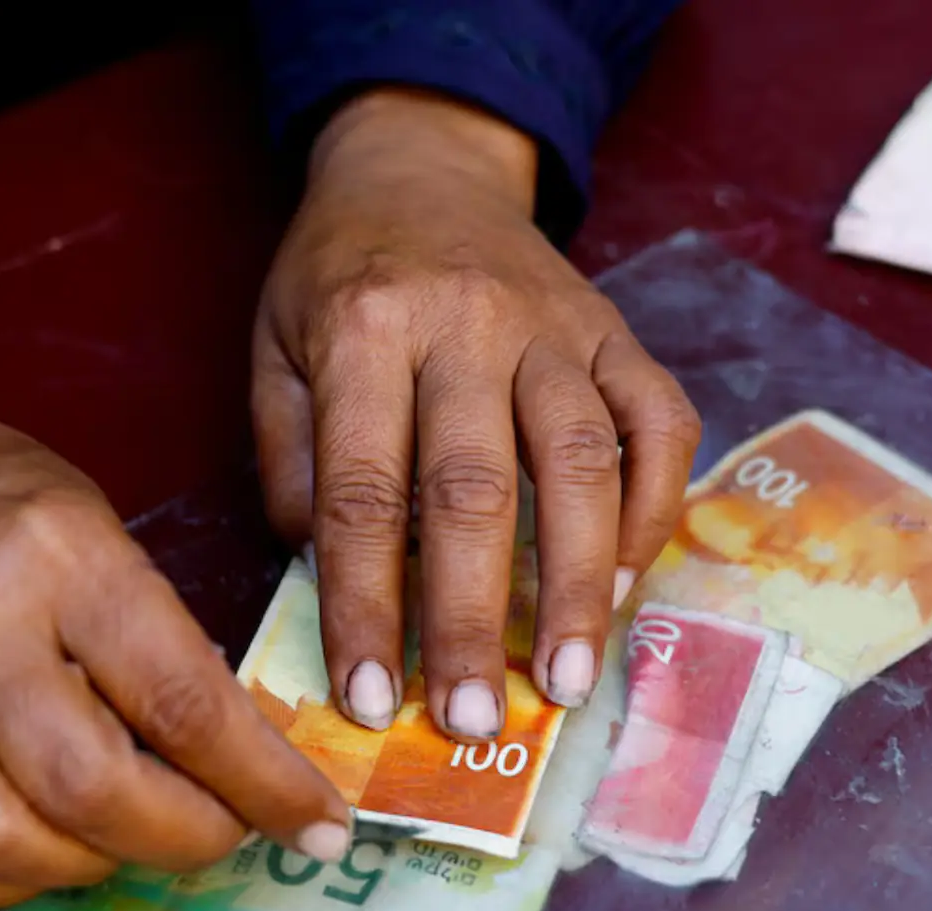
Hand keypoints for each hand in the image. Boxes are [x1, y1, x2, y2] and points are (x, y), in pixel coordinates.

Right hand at [0, 346, 351, 910]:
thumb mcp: (106, 530)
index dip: (262, 781)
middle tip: (230, 830)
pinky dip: (12, 882)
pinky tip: (50, 843)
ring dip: (97, 864)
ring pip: (2, 840)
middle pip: (87, 786)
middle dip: (186, 836)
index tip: (319, 824)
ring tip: (133, 829)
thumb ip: (165, 642)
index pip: (177, 696)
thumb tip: (246, 761)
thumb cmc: (3, 502)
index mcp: (60, 556)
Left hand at [253, 89, 700, 738]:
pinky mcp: (618, 330)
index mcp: (364, 331)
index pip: (361, 493)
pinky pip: (660, 421)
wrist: (418, 167)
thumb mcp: (271, 349)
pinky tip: (631, 586)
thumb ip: (290, 460)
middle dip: (471, 619)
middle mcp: (466, 324)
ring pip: (584, 463)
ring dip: (581, 585)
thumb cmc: (334, 278)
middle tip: (474, 722)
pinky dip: (657, 508)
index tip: (371, 701)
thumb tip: (327, 573)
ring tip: (567, 684)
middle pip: (475, 491)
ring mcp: (556, 325)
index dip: (365, 606)